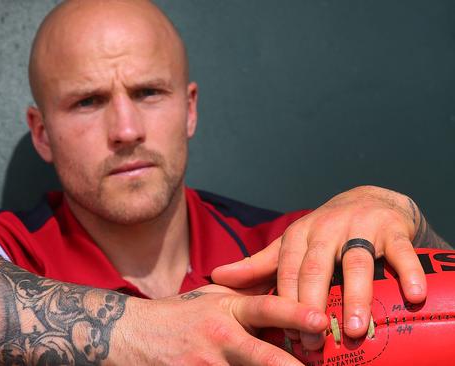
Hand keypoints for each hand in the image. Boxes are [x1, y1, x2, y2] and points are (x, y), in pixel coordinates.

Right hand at [109, 284, 327, 364]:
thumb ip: (245, 296)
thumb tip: (283, 289)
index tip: (322, 319)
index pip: (265, 308)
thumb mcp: (210, 297)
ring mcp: (207, 365)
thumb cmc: (176, 315)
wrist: (128, 335)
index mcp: (226, 310)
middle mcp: (220, 338)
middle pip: (264, 356)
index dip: (295, 313)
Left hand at [211, 185, 425, 349]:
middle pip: (317, 268)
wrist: (369, 199)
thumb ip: (258, 264)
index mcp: (299, 235)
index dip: (285, 301)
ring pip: (356, 263)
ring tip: (355, 327)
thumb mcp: (290, 245)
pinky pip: (401, 252)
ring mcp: (360, 227)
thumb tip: (217, 276)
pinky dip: (409, 272)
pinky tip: (412, 295)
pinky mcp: (393, 230)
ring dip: (355, 296)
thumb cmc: (324, 231)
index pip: (287, 271)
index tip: (287, 333)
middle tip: (314, 338)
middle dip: (313, 304)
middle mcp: (326, 228)